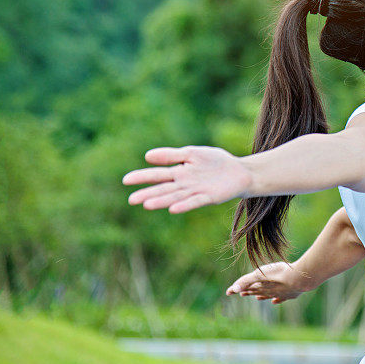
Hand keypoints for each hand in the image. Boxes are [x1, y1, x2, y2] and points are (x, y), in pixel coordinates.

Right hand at [123, 146, 250, 213]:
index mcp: (179, 172)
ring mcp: (196, 191)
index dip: (142, 177)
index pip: (157, 174)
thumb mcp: (192, 154)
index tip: (125, 180)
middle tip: (131, 200)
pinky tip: (173, 209)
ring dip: (162, 201)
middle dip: (148, 193)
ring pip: (176, 196)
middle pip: (164, 189)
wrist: (239, 171)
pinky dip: (184, 205)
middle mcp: (184, 184)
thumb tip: (147, 156)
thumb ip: (171, 155)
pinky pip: (195, 201)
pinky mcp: (209, 196)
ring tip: (147, 205)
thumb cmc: (214, 162)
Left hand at [226, 261, 309, 303]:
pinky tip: (275, 301)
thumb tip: (233, 289)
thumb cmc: (279, 274)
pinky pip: (282, 297)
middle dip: (249, 291)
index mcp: (261, 286)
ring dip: (262, 296)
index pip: (247, 287)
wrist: (299, 279)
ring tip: (257, 298)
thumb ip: (246, 280)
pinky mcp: (290, 293)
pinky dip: (277, 299)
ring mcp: (280, 293)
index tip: (228, 292)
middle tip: (242, 293)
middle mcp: (269, 291)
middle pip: (256, 291)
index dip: (238, 288)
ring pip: (268, 295)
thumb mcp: (259, 274)